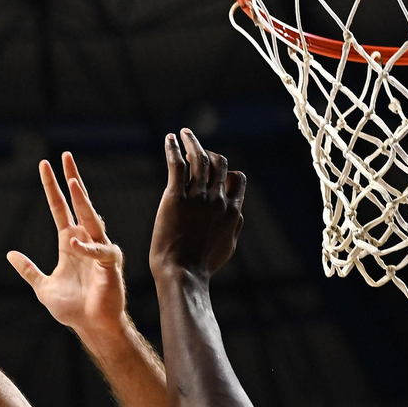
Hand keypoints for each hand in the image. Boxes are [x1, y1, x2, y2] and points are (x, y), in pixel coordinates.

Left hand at [7, 152, 125, 334]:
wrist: (92, 327)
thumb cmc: (73, 309)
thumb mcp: (42, 287)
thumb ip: (28, 270)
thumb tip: (10, 254)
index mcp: (70, 242)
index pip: (60, 208)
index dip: (52, 187)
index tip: (45, 165)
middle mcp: (85, 240)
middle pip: (79, 203)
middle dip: (72, 180)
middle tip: (65, 156)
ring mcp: (99, 250)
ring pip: (92, 219)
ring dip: (83, 201)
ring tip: (73, 183)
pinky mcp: (110, 265)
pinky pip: (100, 250)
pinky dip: (87, 247)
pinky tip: (74, 243)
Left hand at [149, 128, 245, 280]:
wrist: (183, 273)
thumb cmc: (202, 265)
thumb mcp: (228, 246)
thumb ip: (234, 226)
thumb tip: (237, 214)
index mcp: (233, 211)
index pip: (237, 178)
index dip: (226, 171)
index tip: (214, 170)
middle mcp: (218, 200)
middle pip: (220, 163)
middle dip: (210, 153)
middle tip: (197, 149)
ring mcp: (197, 197)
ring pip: (200, 157)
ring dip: (192, 141)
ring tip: (185, 133)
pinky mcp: (176, 197)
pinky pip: (177, 164)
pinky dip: (174, 148)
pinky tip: (170, 138)